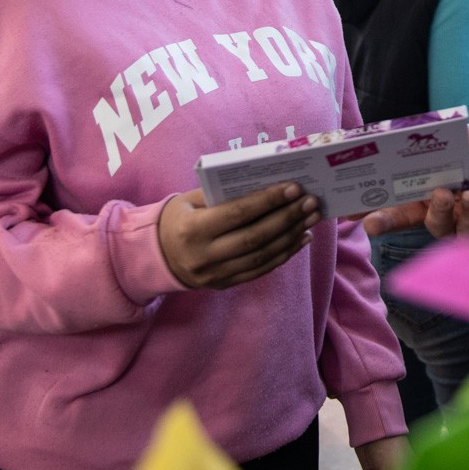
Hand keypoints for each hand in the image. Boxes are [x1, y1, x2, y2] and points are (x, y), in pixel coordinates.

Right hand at [157, 184, 318, 288]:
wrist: (157, 257)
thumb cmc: (179, 218)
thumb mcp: (190, 201)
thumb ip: (223, 194)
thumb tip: (267, 184)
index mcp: (193, 229)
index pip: (238, 213)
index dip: (268, 201)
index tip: (294, 188)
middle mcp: (205, 255)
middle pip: (255, 237)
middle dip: (287, 218)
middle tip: (311, 203)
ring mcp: (215, 274)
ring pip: (262, 256)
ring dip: (291, 236)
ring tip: (311, 218)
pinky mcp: (225, 284)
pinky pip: (260, 270)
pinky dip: (284, 254)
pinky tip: (300, 239)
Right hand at [364, 127, 468, 247]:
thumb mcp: (460, 135)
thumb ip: (433, 134)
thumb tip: (399, 128)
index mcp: (429, 189)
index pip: (396, 201)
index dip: (374, 207)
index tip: (351, 212)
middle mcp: (441, 210)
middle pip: (406, 222)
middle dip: (386, 223)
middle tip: (370, 223)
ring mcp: (460, 226)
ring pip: (438, 230)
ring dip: (440, 211)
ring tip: (449, 193)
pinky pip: (468, 238)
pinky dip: (468, 217)